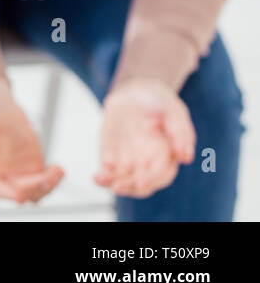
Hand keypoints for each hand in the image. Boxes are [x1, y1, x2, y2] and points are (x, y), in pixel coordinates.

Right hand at [0, 77, 64, 203]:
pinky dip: (53, 178)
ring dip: (47, 185)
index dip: (7, 193)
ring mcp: (15, 176)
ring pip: (34, 192)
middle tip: (47, 176)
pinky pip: (44, 182)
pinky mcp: (31, 170)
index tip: (21, 195)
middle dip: (33, 188)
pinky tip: (58, 169)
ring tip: (56, 171)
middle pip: (18, 193)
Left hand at [95, 78, 194, 198]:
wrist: (135, 93)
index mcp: (167, 156)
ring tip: (102, 179)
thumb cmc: (158, 102)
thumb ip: (180, 132)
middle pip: (142, 185)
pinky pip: (108, 174)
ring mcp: (130, 163)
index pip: (161, 176)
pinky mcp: (112, 159)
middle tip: (118, 187)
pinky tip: (96, 177)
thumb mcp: (172, 110)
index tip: (140, 183)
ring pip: (124, 183)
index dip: (152, 181)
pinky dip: (102, 179)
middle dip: (130, 188)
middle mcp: (149, 164)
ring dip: (114, 185)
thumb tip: (186, 158)